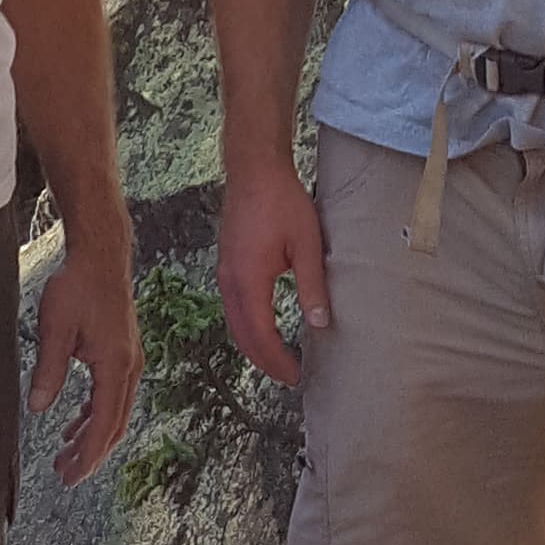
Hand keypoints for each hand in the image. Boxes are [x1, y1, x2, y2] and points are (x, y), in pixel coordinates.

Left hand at [30, 227, 141, 485]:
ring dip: (91, 436)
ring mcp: (129, 360)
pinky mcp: (122, 353)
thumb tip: (36, 408)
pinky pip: (111, 395)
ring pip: (114, 412)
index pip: (104, 423)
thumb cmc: (78, 286)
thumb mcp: (55, 328)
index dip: (89, 454)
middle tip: (64, 475)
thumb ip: (48, 370)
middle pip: (114, 423)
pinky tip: (75, 425)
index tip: (71, 477)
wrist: (101, 256)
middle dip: (90, 453)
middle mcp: (129, 366)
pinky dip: (95, 415)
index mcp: (116, 364)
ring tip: (65, 457)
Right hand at [217, 159, 330, 393]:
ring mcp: (224, 271)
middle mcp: (230, 280)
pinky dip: (246, 325)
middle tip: (288, 376)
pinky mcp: (226, 263)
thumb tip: (319, 324)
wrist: (254, 169)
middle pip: (242, 335)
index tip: (296, 375)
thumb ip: (312, 286)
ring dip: (253, 345)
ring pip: (234, 322)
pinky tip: (263, 326)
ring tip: (277, 358)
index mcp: (249, 280)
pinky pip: (232, 306)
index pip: (261, 336)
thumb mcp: (307, 244)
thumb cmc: (282, 201)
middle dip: (263, 361)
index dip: (277, 361)